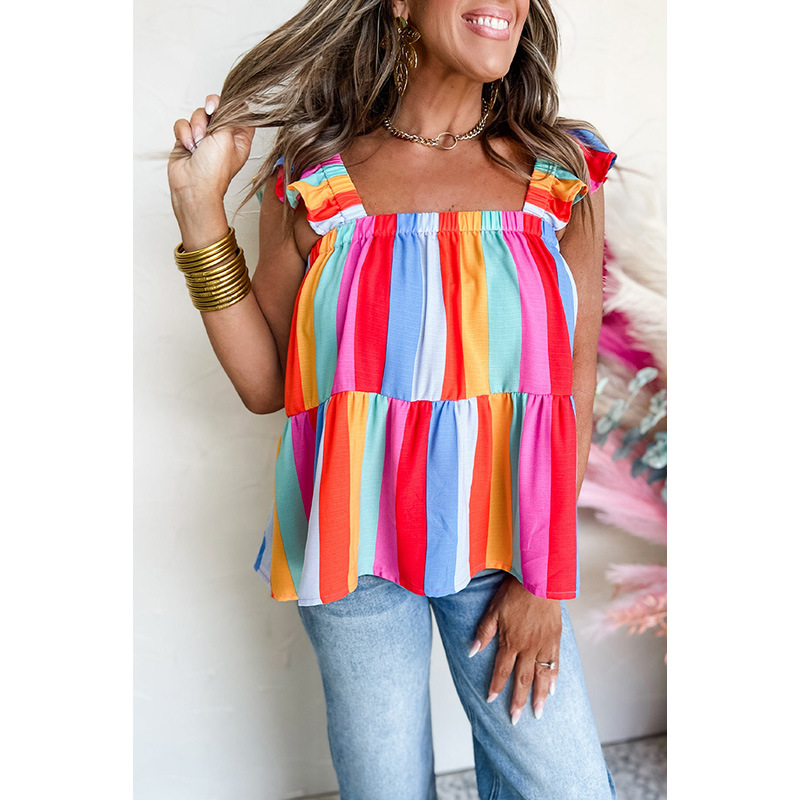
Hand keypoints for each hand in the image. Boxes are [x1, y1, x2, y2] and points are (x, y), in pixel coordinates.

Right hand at [168, 93, 254, 205]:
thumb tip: (229, 103)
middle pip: (216, 108)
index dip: (232, 105)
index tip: (224, 106)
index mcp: (239, 137)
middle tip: (210, 118)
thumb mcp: (228, 137)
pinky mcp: (187, 138)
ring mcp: (204, 137)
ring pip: (198, 114)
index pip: (239, 112)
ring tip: (198, 143)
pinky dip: (184, 133)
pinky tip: (189, 147)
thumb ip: (229, 116)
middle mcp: (222, 136)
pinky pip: (183, 123)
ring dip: (196, 126)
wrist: (193, 186)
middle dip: (210, 113)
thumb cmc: (214, 170)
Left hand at [471, 575, 560, 724]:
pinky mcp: (555, 639)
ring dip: (539, 697)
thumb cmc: (513, 592)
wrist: (539, 579)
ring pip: (541, 676)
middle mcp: (528, 647)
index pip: (501, 670)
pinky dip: (554, 678)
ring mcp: (543, 645)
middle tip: (516, 720)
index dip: (496, 686)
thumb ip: (484, 632)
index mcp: (510, 641)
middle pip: (522, 680)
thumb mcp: (493, 610)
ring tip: (538, 713)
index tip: (491, 701)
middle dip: (518, 701)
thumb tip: (471, 651)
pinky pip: (555, 663)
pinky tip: (553, 690)